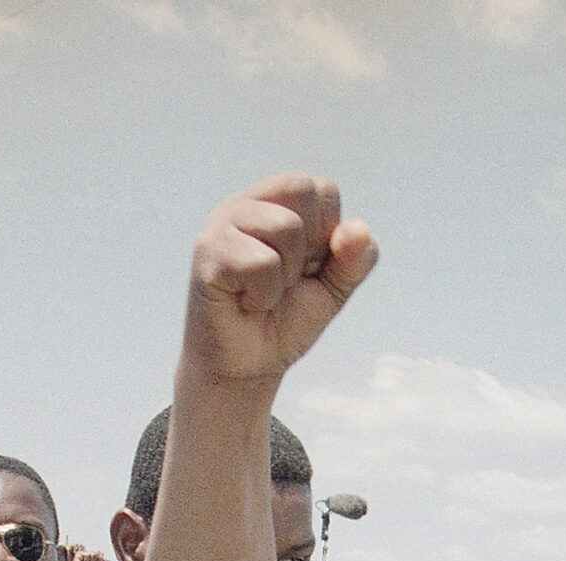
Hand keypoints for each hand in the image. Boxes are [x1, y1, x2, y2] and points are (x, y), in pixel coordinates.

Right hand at [183, 173, 378, 387]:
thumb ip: (355, 259)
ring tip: (263, 292)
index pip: (321, 188)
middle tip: (284, 278)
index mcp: (275, 204)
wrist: (247, 367)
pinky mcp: (207, 253)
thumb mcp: (334, 287)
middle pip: (301, 188)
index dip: (328, 232)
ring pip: (285, 226)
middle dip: (308, 246)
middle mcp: (245, 205)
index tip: (306, 267)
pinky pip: (261, 263)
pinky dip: (264, 295)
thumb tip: (358, 229)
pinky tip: (245, 302)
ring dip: (286, 275)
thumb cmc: (284, 320)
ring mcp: (222, 225)